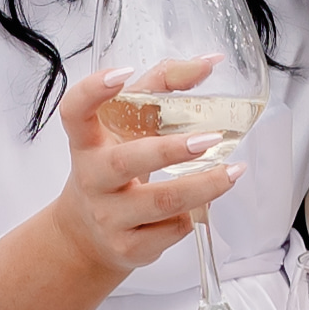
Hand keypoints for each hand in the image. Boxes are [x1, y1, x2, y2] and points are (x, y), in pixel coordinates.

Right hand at [40, 60, 230, 280]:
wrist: (87, 235)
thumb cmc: (115, 168)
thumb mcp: (128, 127)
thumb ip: (162, 88)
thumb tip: (209, 62)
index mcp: (87, 142)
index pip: (75, 112)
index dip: (93, 91)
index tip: (121, 74)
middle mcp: (92, 178)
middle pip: (126, 162)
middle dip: (170, 151)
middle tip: (209, 140)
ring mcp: (107, 216)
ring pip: (160, 202)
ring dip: (202, 186)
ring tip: (233, 171)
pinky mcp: (127, 247)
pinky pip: (171, 230)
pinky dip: (193, 215)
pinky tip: (202, 204)